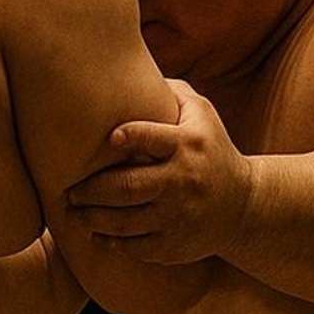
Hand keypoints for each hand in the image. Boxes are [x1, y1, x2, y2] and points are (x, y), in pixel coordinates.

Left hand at [66, 79, 253, 263]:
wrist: (244, 205)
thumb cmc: (211, 150)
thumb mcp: (203, 115)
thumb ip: (171, 92)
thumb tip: (127, 68)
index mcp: (187, 145)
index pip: (151, 137)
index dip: (127, 136)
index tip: (107, 138)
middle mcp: (183, 181)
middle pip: (127, 186)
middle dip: (90, 190)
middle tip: (68, 190)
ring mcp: (178, 216)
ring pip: (124, 221)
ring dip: (91, 218)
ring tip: (72, 213)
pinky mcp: (174, 244)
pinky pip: (134, 246)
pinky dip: (111, 242)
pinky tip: (95, 234)